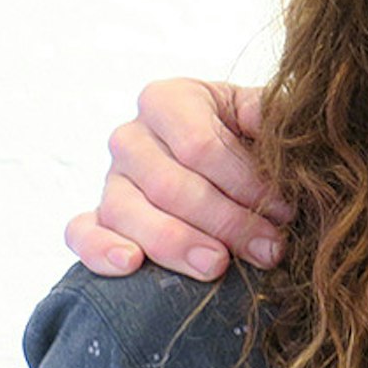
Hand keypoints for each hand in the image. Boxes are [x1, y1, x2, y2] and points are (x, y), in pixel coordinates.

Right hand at [65, 79, 288, 279]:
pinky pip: (82, 232)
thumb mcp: (265, 116)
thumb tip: (274, 128)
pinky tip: (131, 265)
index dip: (246, 183)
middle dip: (226, 222)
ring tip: (216, 266)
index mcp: (170, 101)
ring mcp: (111, 178)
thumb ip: (269, 116)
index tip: (285, 210)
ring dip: (176, 244)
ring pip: (127, 212)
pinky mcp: (97, 215)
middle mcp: (132, 136)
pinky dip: (101, 250)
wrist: (232, 159)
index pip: (200, 147)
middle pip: (170, 186)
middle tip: (268, 249)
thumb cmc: (252, 137)